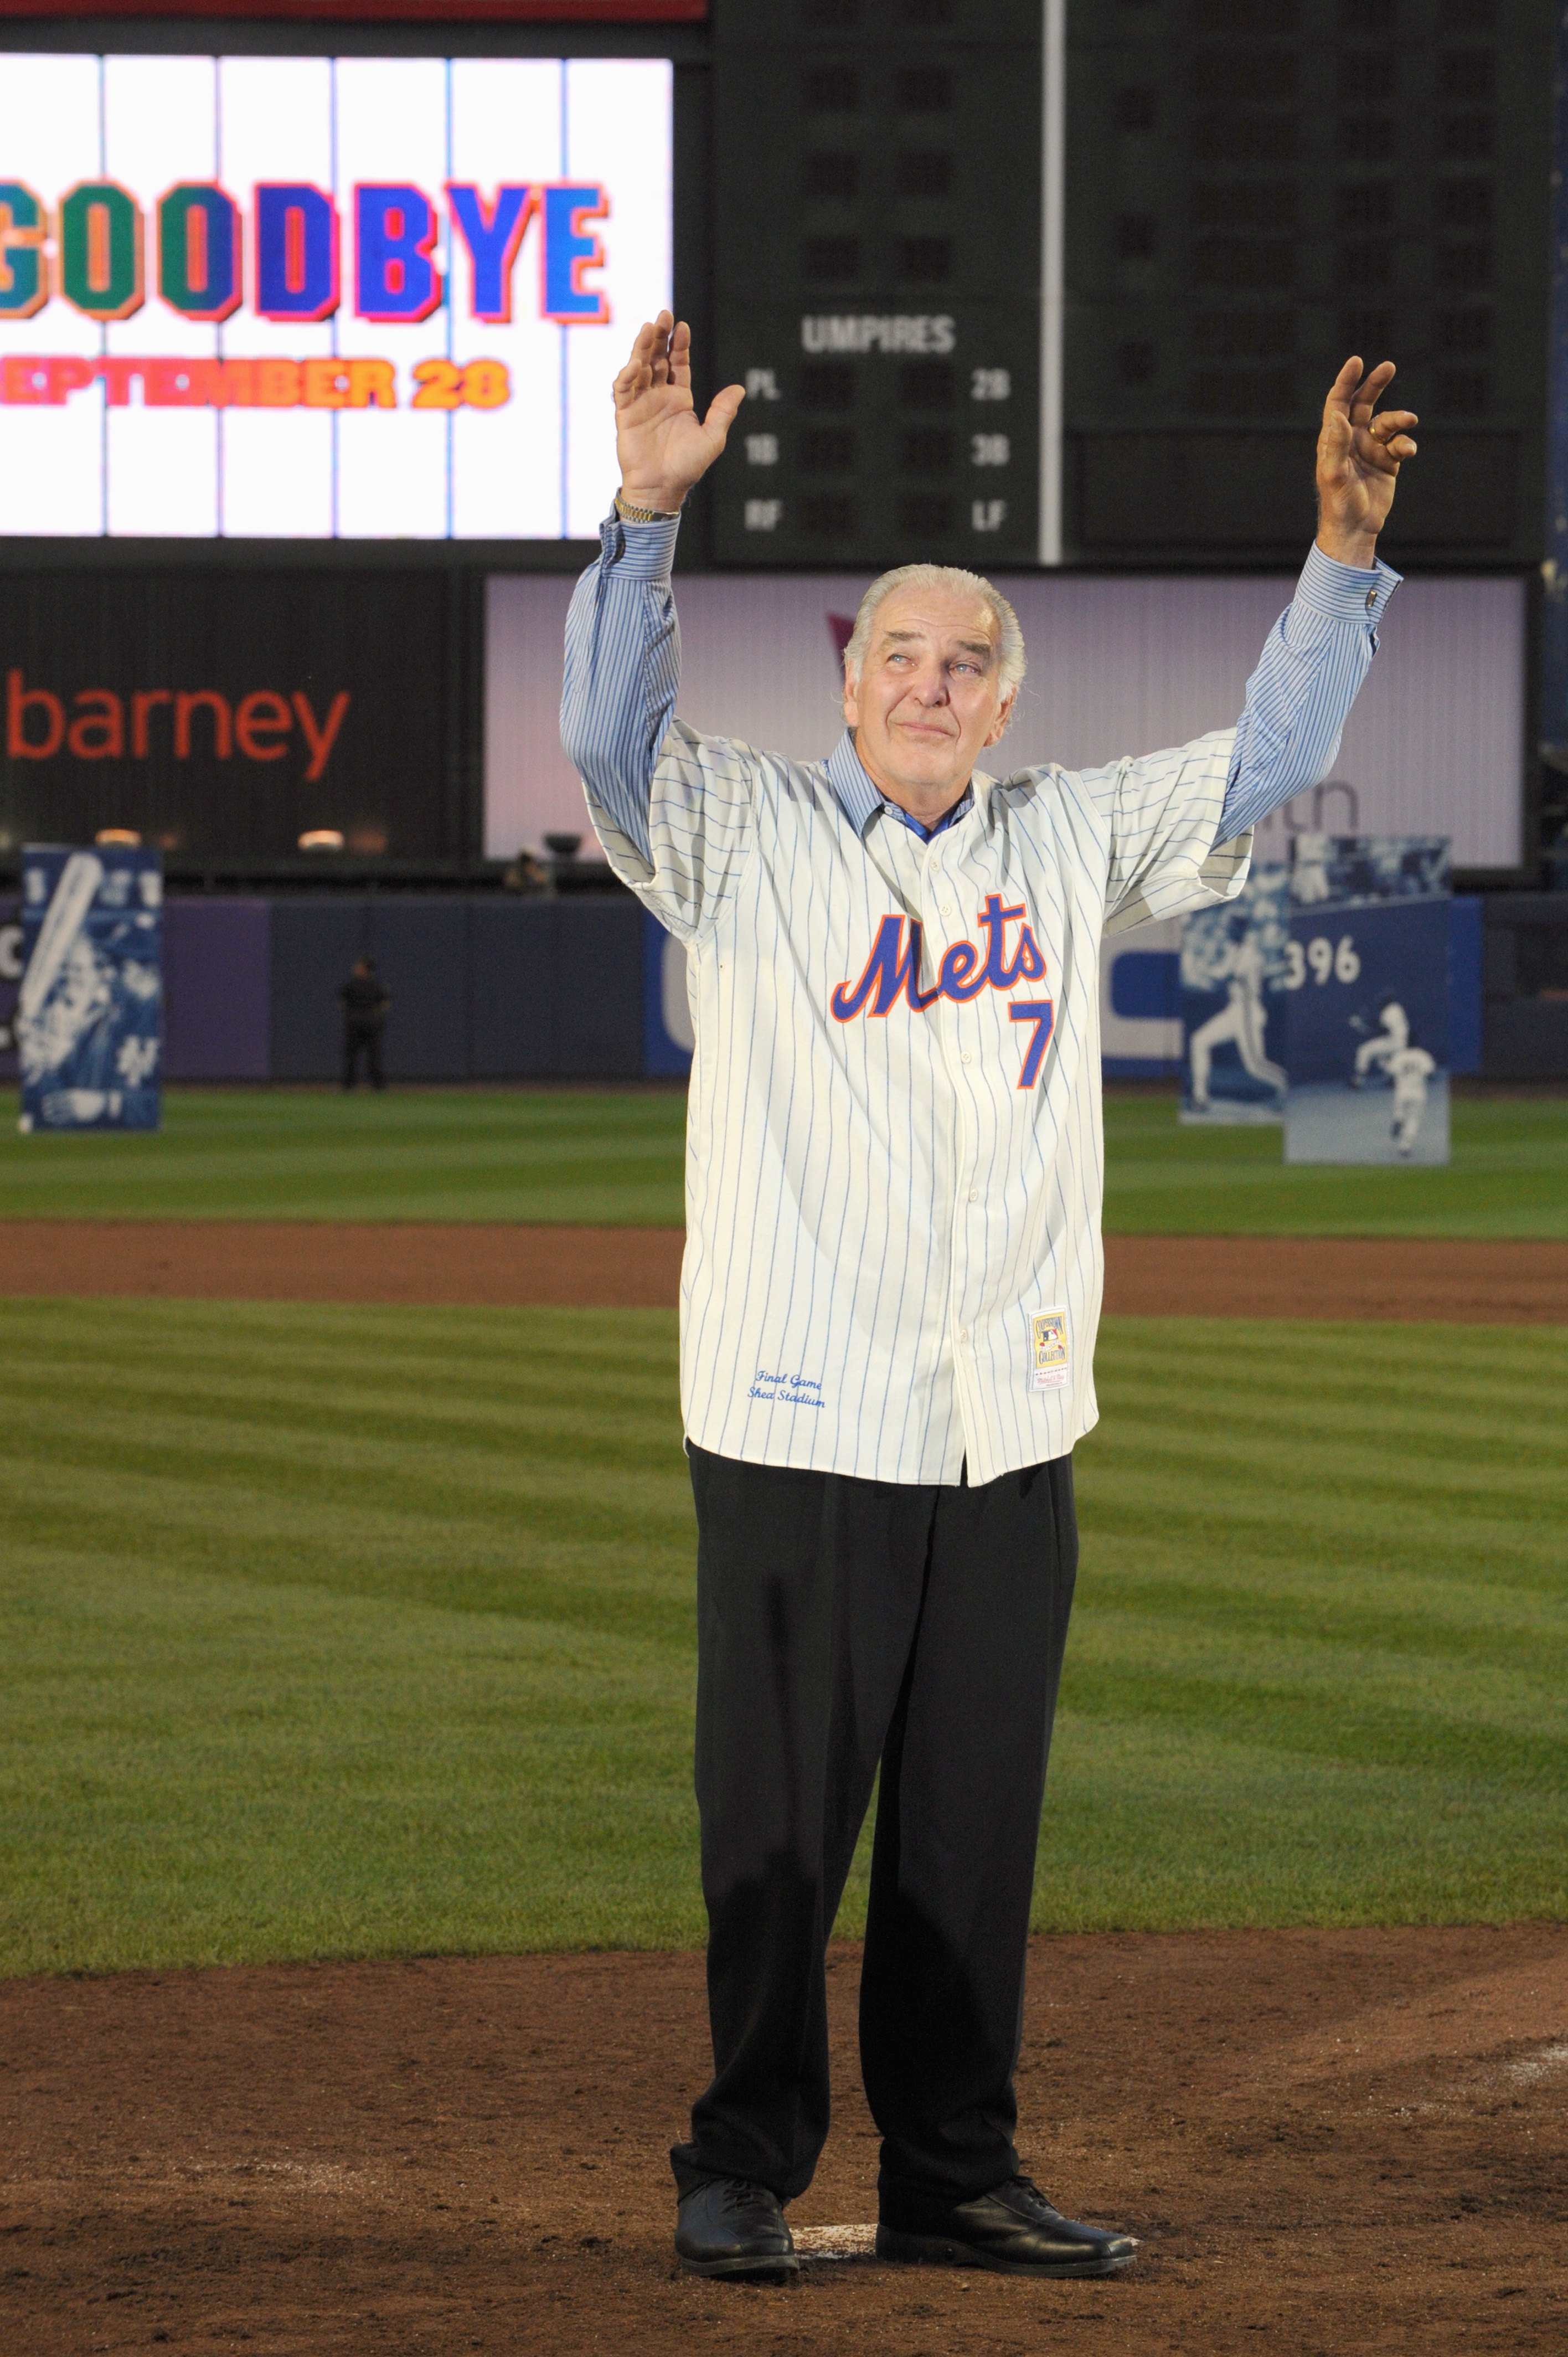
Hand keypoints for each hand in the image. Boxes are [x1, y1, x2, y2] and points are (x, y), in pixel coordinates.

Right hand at [614, 312, 743, 511]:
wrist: (663, 488)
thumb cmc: (688, 467)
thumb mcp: (712, 438)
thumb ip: (723, 412)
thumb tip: (740, 388)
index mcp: (679, 398)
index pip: (678, 363)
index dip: (679, 345)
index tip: (682, 326)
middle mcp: (659, 396)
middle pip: (657, 358)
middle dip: (659, 337)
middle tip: (662, 316)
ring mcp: (641, 404)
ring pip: (639, 368)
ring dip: (642, 348)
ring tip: (647, 328)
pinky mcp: (624, 415)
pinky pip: (623, 390)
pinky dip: (627, 376)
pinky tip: (635, 364)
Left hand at [1315, 357, 1416, 566]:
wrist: (1356, 530)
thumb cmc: (1339, 504)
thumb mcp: (1334, 474)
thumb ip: (1335, 444)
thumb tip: (1337, 415)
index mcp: (1334, 440)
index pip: (1338, 403)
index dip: (1346, 382)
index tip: (1357, 361)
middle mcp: (1352, 440)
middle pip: (1363, 403)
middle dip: (1375, 384)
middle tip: (1388, 367)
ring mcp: (1370, 450)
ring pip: (1387, 423)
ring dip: (1398, 419)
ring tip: (1409, 420)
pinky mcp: (1387, 462)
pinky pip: (1400, 444)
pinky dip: (1406, 443)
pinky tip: (1407, 451)